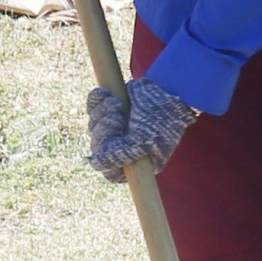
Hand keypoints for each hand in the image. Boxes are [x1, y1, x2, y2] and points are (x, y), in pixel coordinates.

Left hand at [84, 76, 198, 182]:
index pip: (110, 170)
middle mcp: (124, 146)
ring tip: (117, 103)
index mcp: (136, 162)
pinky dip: (97, 99)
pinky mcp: (111, 107)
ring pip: (94, 124)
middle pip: (98, 146)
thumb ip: (120, 155)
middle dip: (104, 129)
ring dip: (102, 111)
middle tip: (118, 117)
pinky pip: (93, 106)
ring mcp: (116, 126)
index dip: (106, 158)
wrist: (168, 90)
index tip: (114, 142)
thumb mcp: (143, 141)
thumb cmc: (162, 119)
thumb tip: (95, 163)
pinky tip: (105, 92)